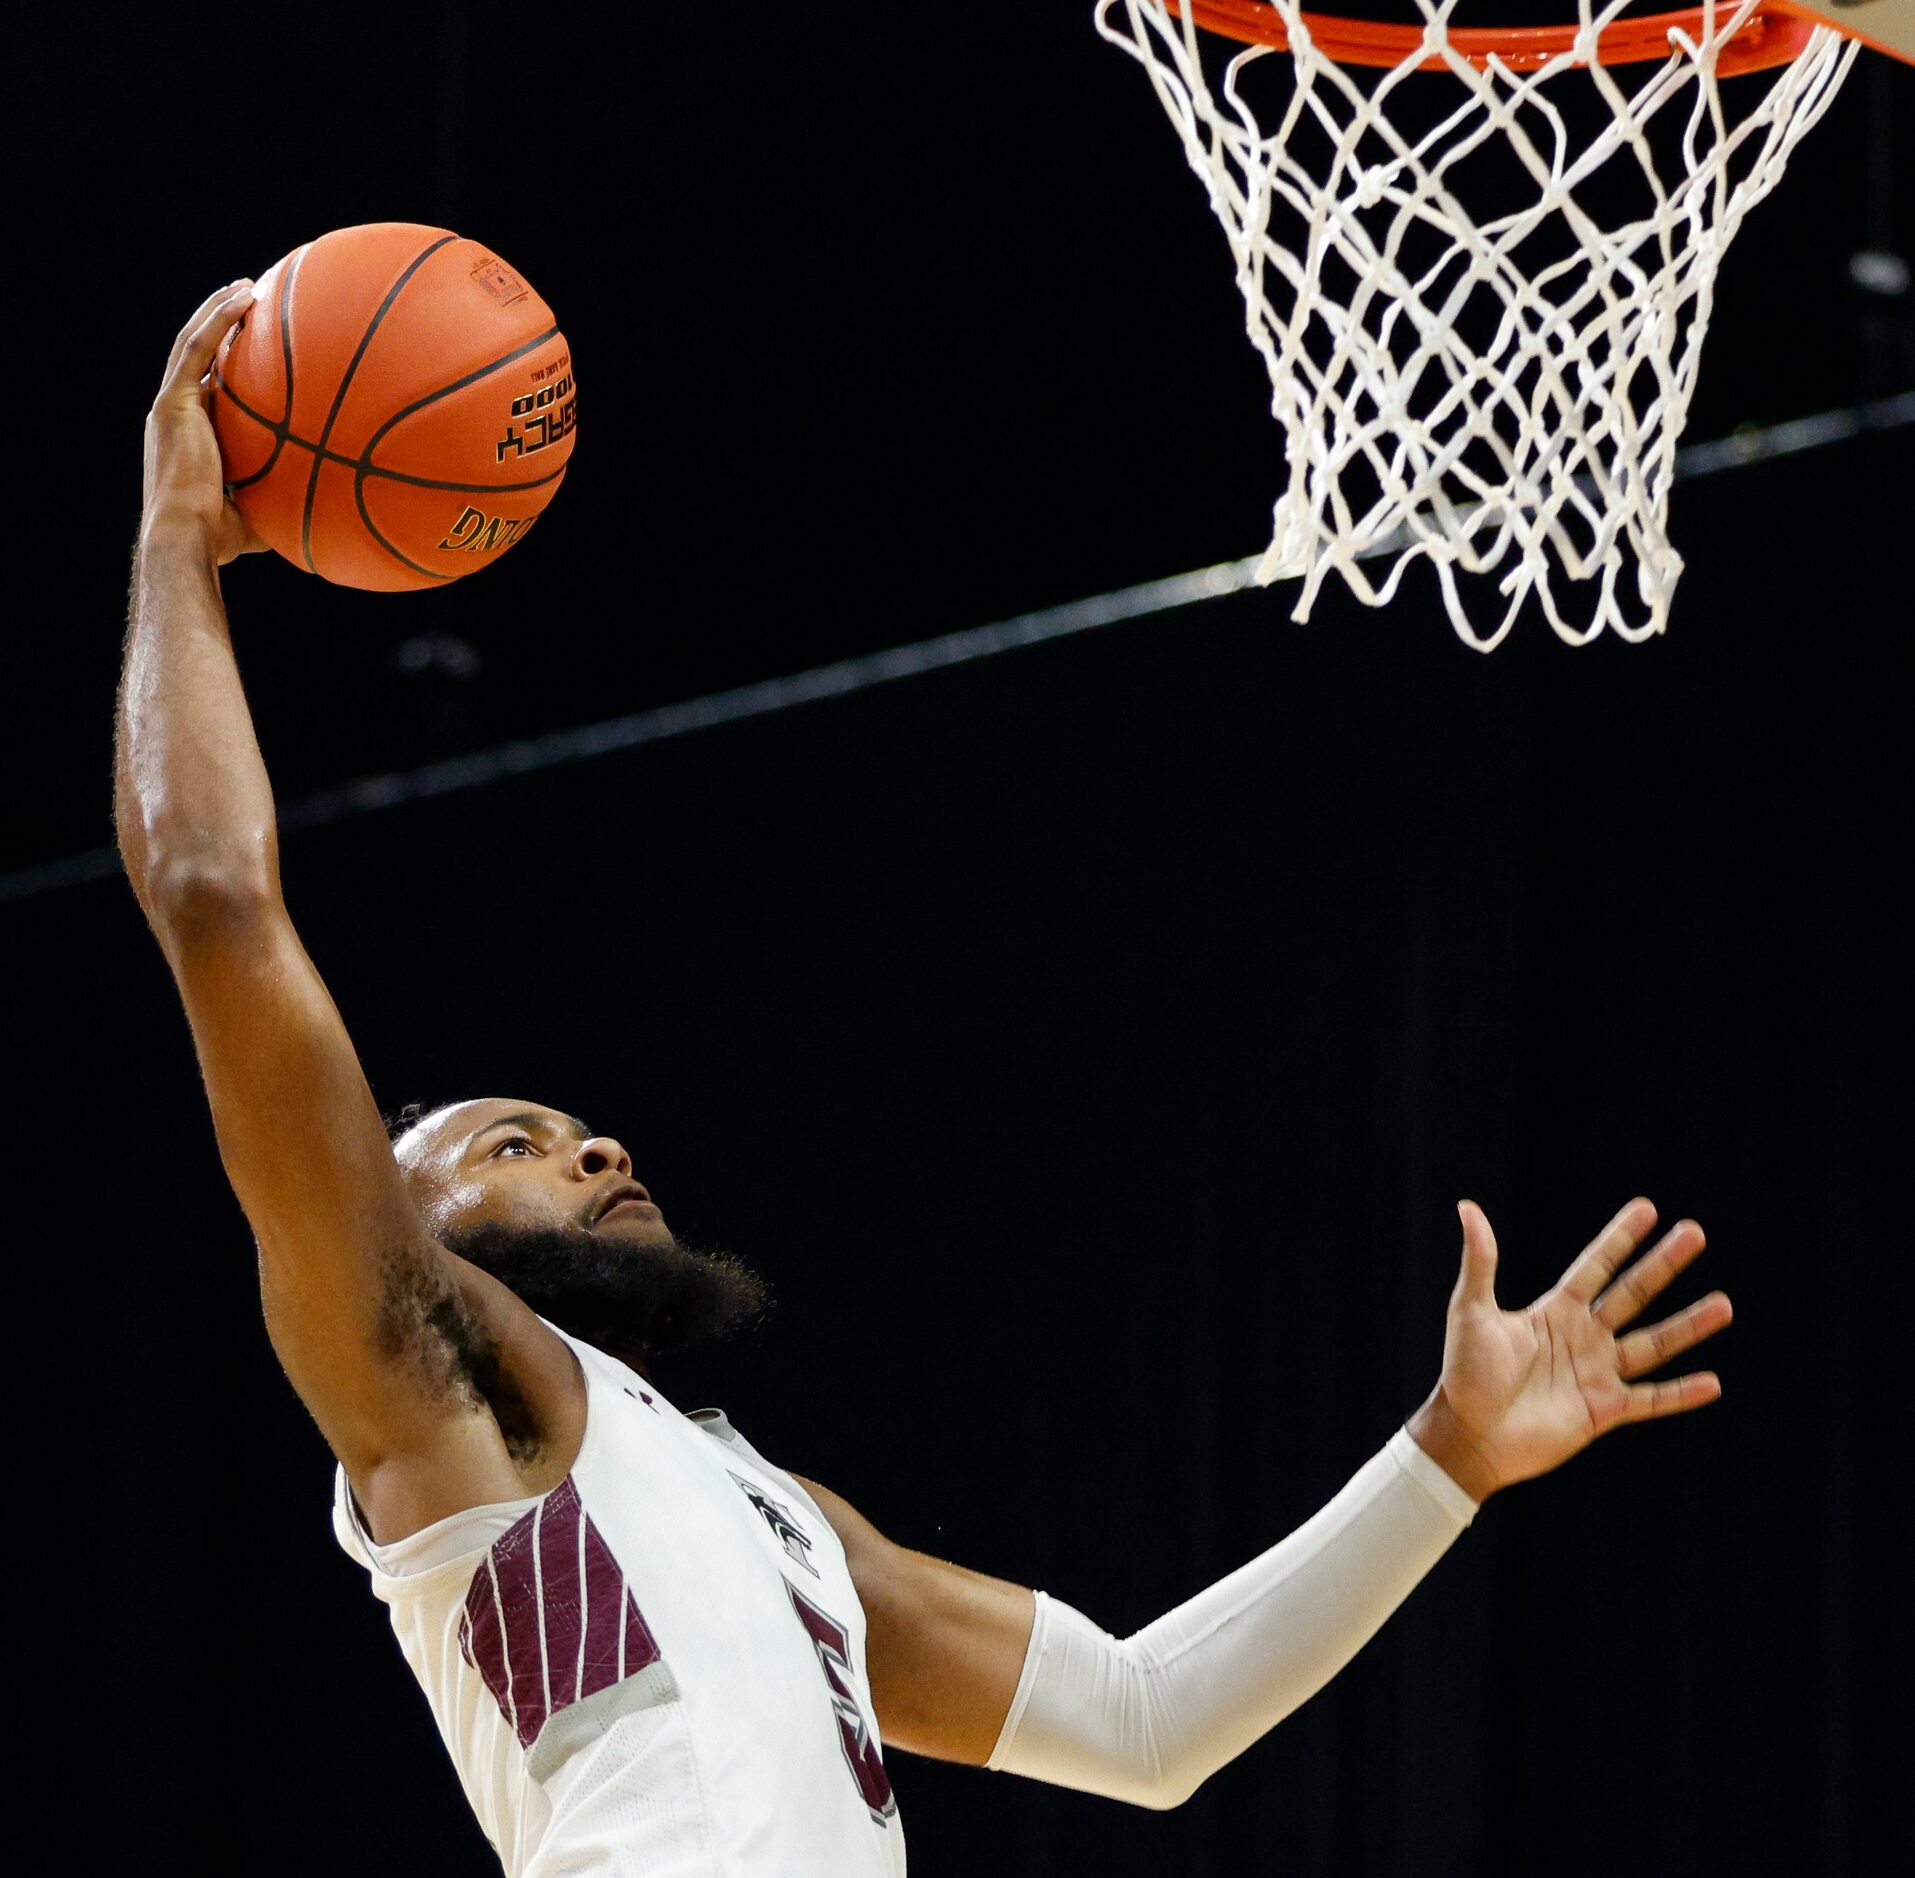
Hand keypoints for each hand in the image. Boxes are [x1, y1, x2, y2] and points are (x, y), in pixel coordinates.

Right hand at [143, 280, 267, 566]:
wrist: (189, 537)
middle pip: (199, 356)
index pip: (211, 386)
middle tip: (252, 301)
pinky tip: (244, 297)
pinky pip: (196, 349)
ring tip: (247, 286)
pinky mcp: (172, 402)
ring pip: (193, 342)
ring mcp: (172, 405)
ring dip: (219, 310)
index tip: (258, 346)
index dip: (229, 362)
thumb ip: (288, 497)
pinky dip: (217, 320)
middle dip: (222, 324)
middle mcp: (178, 413)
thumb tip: (335, 506)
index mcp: (193, 434)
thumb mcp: (264, 510)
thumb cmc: (225, 537)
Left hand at [1407, 1198, 1730, 1502]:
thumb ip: (1480, 1261)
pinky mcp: (1604, 1411)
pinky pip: (1651, 1400)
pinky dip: (1681, 1394)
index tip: (1648, 1209)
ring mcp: (1596, 1373)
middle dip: (1663, 1264)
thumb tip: (1467, 1207)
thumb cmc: (1464, 1371)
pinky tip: (1713, 1383)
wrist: (1469, 1434)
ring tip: (1725, 1304)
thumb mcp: (1472, 1311)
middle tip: (1695, 1233)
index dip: (1620, 1239)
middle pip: (1632, 1294)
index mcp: (1555, 1310)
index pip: (1596, 1266)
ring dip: (1688, 1325)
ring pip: (1652, 1344)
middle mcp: (1582, 1337)